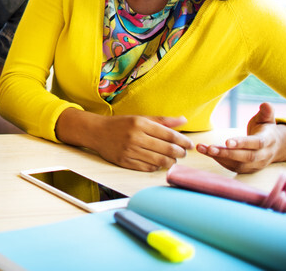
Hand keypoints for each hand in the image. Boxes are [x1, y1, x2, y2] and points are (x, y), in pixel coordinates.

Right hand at [59, 110, 192, 171]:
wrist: (96, 132)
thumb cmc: (121, 124)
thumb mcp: (140, 118)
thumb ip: (162, 120)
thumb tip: (183, 120)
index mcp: (140, 123)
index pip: (169, 135)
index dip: (183, 141)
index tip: (190, 145)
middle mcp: (135, 137)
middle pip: (167, 149)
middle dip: (180, 153)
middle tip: (183, 153)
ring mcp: (129, 150)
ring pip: (160, 160)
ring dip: (170, 161)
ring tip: (172, 159)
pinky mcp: (125, 161)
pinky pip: (148, 167)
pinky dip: (156, 166)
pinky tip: (158, 162)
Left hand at [197, 103, 285, 172]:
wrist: (274, 147)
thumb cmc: (265, 129)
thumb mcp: (267, 119)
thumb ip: (266, 112)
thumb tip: (265, 104)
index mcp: (268, 141)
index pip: (256, 143)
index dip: (242, 143)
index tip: (227, 141)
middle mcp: (263, 155)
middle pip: (246, 157)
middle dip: (227, 153)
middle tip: (210, 148)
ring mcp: (255, 164)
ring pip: (237, 164)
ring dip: (219, 157)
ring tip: (202, 148)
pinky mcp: (247, 169)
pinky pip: (233, 167)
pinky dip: (219, 160)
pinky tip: (206, 152)